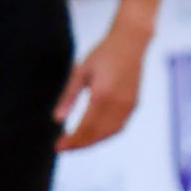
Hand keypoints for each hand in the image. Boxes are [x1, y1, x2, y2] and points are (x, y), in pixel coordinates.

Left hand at [54, 18, 149, 150]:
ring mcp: (128, 106)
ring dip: (92, 142)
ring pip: (109, 134)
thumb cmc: (103, 54)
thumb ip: (68, 96)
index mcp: (102, 95)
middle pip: (97, 134)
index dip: (71, 140)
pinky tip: (93, 135)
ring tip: (76, 144)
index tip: (57, 146)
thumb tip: (57, 119)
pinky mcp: (134, 105)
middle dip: (79, 144)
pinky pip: (119, 127)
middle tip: (62, 148)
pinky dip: (105, 135)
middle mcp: (118, 104)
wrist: (130, 43)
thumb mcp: (80, 71)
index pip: (85, 127)